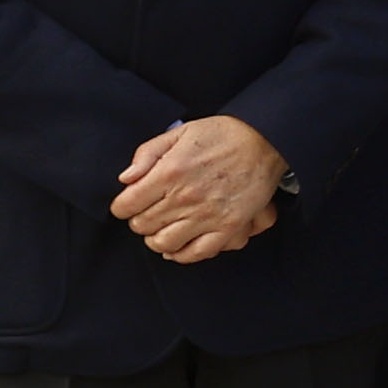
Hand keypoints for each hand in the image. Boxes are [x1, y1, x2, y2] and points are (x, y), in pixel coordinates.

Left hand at [110, 115, 286, 263]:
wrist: (265, 141)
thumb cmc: (222, 135)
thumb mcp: (179, 133)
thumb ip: (147, 154)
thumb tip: (125, 179)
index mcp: (169, 173)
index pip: (126, 206)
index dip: (122, 206)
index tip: (129, 203)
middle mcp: (185, 198)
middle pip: (142, 226)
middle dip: (139, 220)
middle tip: (148, 212)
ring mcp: (207, 215)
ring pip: (163, 242)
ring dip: (156, 238)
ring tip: (160, 229)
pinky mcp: (227, 227)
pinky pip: (196, 252)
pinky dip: (181, 254)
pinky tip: (176, 246)